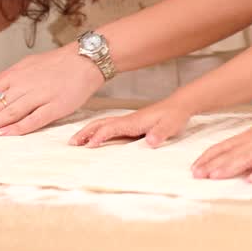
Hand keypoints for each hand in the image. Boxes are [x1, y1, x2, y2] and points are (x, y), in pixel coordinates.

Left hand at [0, 47, 103, 139]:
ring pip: (8, 112)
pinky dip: (19, 126)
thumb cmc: (54, 64)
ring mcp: (39, 96)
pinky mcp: (56, 106)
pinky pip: (35, 118)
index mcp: (12, 77)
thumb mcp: (21, 67)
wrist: (85, 59)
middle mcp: (22, 86)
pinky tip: (4, 134)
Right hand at [69, 99, 192, 147]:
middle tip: (71, 144)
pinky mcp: (131, 124)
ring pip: (103, 124)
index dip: (100, 136)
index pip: (112, 128)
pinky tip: (95, 138)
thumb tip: (150, 142)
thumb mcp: (170, 125)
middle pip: (101, 124)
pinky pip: (109, 127)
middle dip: (85, 133)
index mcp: (134, 121)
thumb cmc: (174, 115)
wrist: (180, 105)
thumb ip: (160, 133)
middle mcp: (127, 120)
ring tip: (76, 142)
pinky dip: (98, 131)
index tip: (89, 146)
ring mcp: (128, 121)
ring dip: (88, 131)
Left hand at [191, 109, 251, 182]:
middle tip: (196, 175)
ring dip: (229, 167)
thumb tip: (233, 161)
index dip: (207, 158)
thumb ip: (247, 147)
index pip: (222, 147)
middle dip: (211, 165)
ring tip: (215, 177)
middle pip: (229, 154)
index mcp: (246, 138)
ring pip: (244, 158)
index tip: (194, 167)